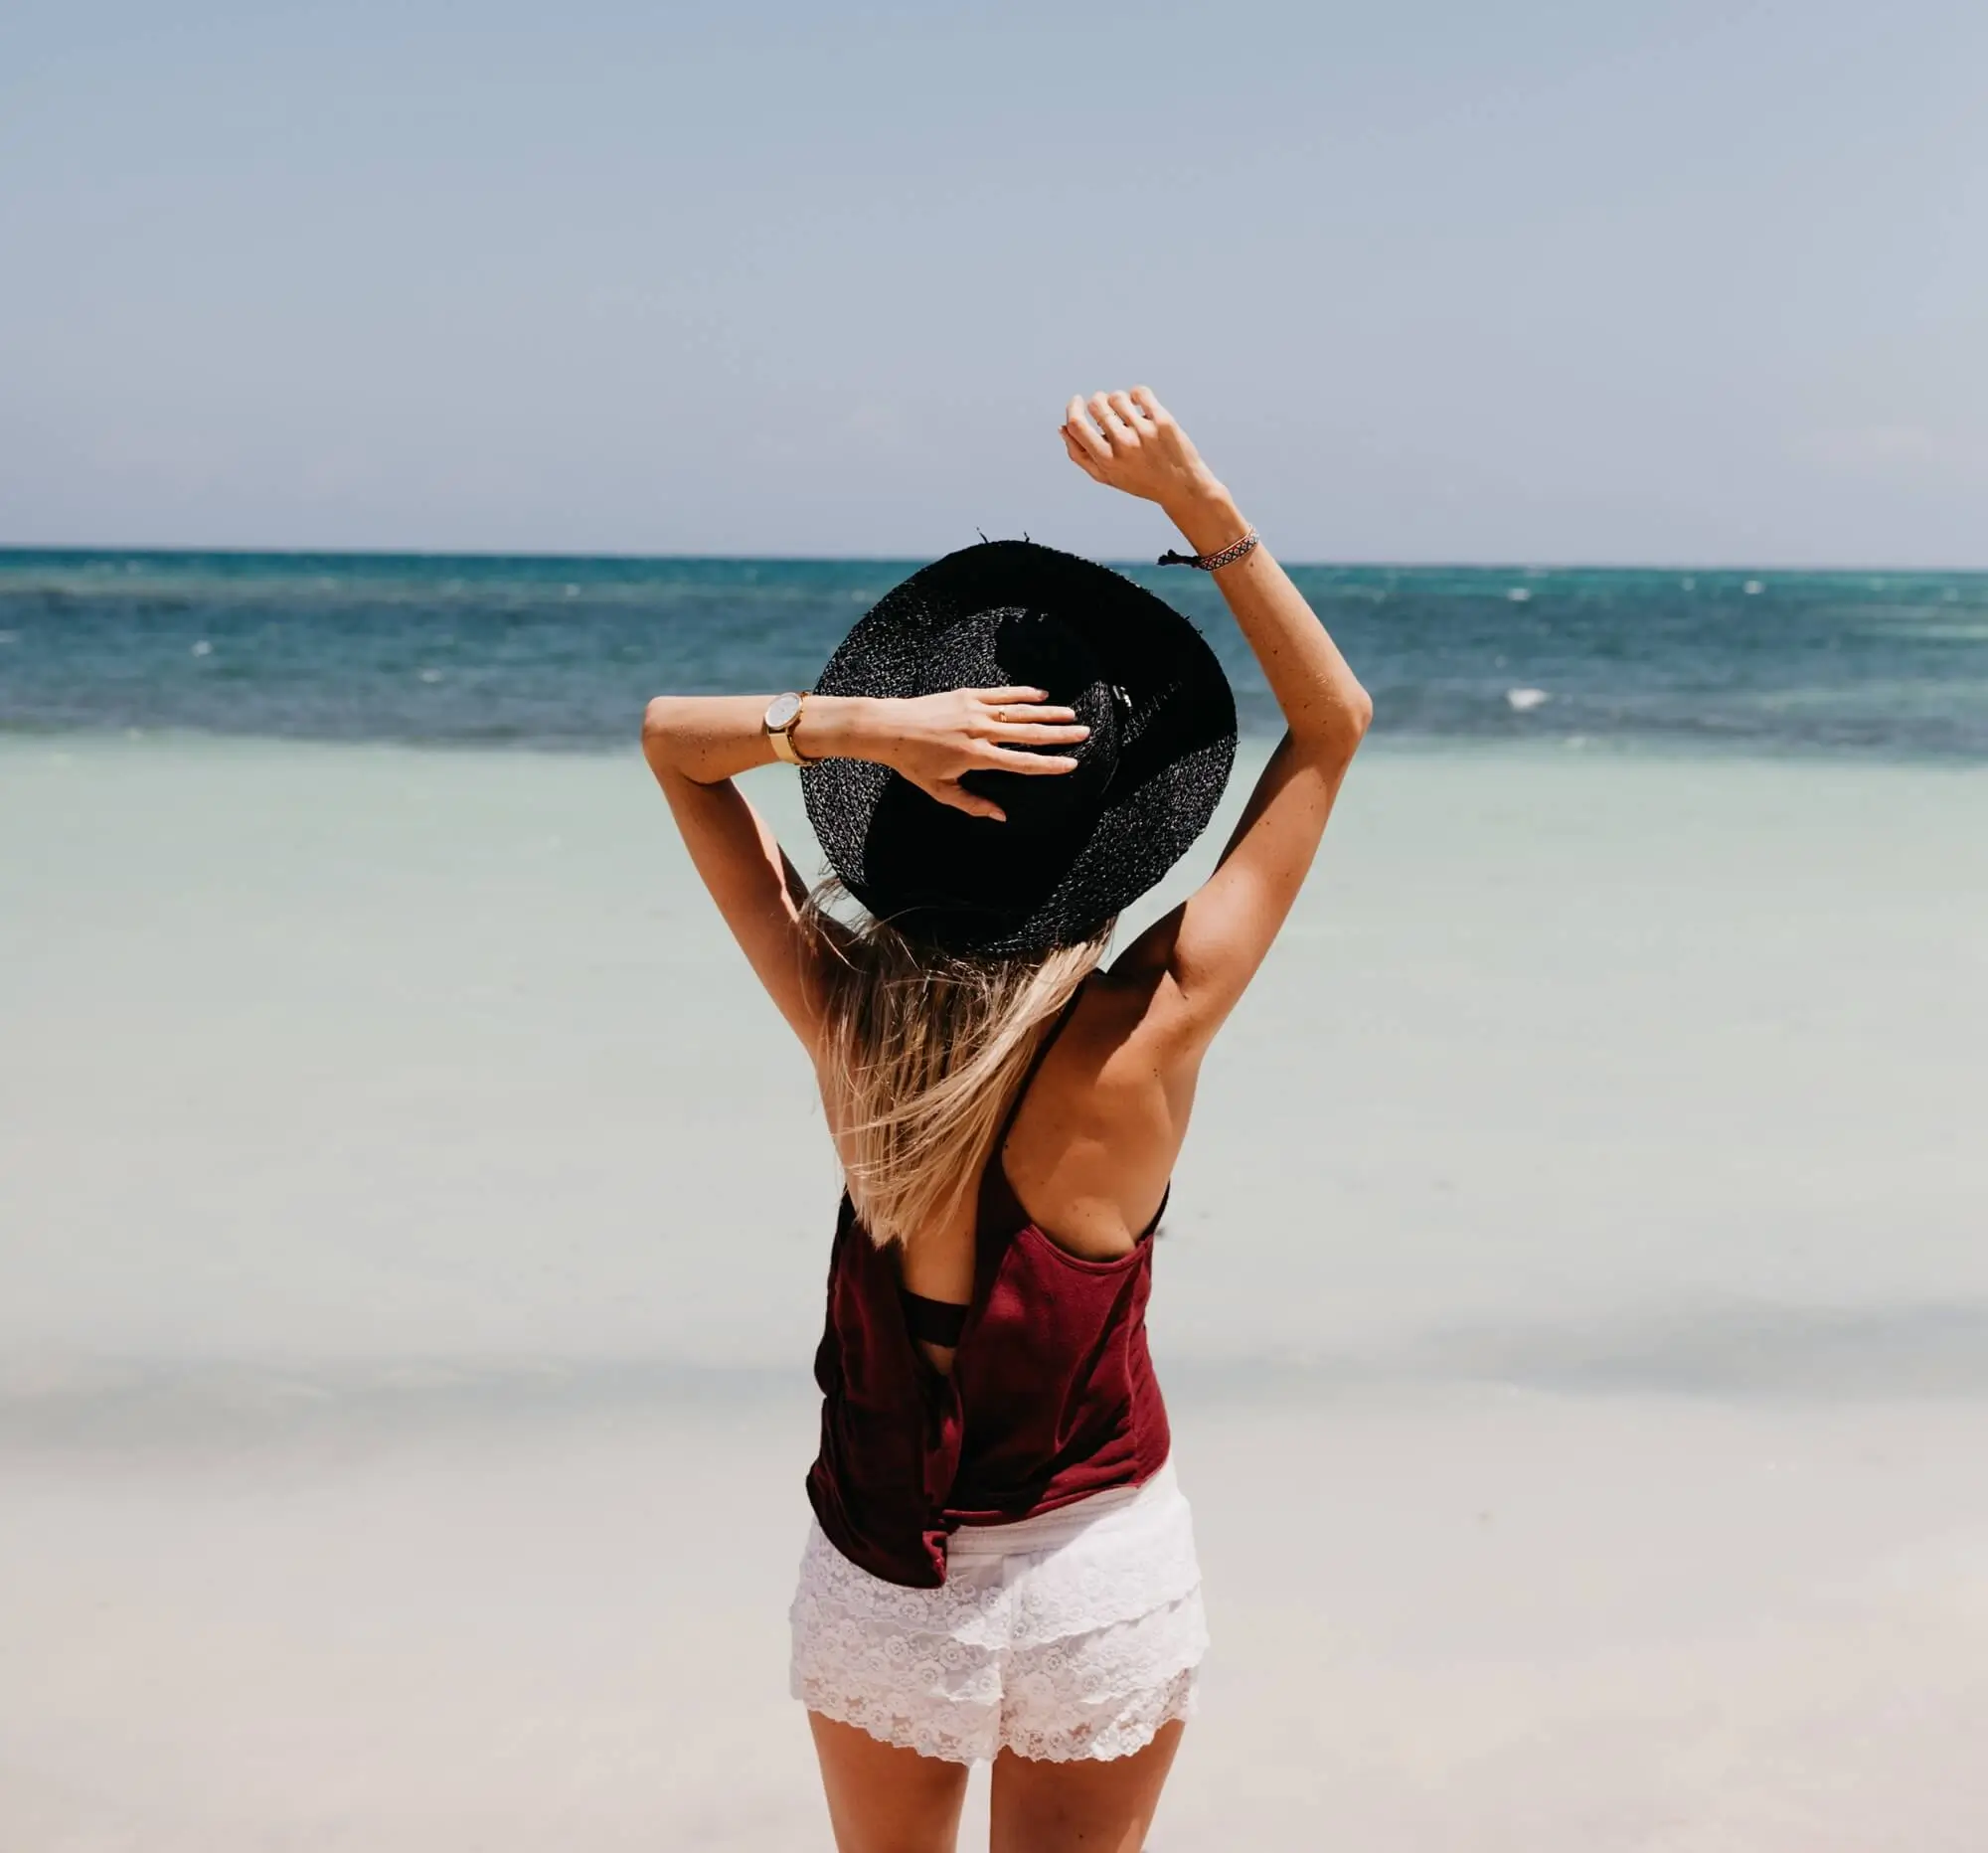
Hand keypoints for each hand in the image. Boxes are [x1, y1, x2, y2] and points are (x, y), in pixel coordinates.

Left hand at [869, 687, 1088, 821]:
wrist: (890, 727)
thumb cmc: (913, 762)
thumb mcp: (940, 790)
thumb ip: (972, 803)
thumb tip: (1000, 816)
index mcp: (976, 756)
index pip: (1022, 762)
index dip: (1049, 764)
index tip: (1070, 764)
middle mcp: (980, 730)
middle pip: (1029, 733)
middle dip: (1059, 734)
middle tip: (1083, 733)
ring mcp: (975, 709)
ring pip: (1020, 710)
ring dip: (1048, 711)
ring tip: (1071, 714)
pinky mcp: (967, 694)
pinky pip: (1001, 693)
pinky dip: (1023, 693)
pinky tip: (1041, 694)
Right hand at [1060, 387, 1227, 514]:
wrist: (1181, 487)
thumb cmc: (1140, 480)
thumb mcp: (1107, 476)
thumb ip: (1081, 455)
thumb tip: (1063, 428)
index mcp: (1106, 461)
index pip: (1076, 425)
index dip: (1073, 408)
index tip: (1077, 401)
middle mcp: (1123, 445)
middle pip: (1097, 405)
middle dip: (1097, 401)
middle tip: (1105, 408)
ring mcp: (1144, 432)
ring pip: (1118, 397)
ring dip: (1117, 399)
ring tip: (1125, 410)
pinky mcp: (1163, 421)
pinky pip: (1140, 393)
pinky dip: (1137, 394)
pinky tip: (1140, 404)